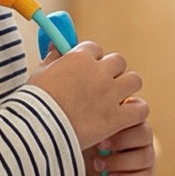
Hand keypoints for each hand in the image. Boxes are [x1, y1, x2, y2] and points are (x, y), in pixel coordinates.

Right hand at [29, 41, 146, 150]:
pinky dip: (135, 111)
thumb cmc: (35, 102)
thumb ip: (52, 57)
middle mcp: (99, 72)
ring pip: (134, 80)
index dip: (92, 60)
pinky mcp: (116, 117)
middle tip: (102, 86)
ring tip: (117, 99)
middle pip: (118, 62)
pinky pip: (140, 108)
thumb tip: (56, 45)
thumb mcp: (40, 73)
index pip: (95, 49)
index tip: (87, 71)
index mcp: (79, 58)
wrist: (38, 131)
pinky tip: (127, 117)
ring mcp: (110, 94)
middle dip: (112, 72)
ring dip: (127, 88)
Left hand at [84, 107, 153, 175]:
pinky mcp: (145, 173)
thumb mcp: (91, 128)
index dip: (124, 119)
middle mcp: (143, 133)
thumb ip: (95, 120)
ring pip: (144, 157)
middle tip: (99, 146)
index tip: (104, 127)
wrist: (91, 163)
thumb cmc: (91, 138)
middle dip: (121, 141)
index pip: (140, 109)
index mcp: (132, 116)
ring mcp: (147, 153)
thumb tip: (92, 113)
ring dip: (119, 162)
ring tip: (98, 165)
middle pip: (145, 133)